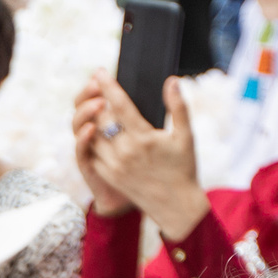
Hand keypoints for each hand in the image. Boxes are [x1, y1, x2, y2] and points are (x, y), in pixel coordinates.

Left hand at [73, 71, 208, 242]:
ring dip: (92, 119)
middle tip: (97, 86)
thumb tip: (171, 81)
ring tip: (97, 106)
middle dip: (96, 99)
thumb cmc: (183, 169)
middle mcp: (124, 152)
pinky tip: (98, 130)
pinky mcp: (109, 176)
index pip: (118, 105)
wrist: (176, 206)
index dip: (107, 86)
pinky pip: (92, 153)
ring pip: (92, 135)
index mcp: (143, 139)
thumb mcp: (186, 136)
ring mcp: (114, 166)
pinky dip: (92, 139)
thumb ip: (178, 107)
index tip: (100, 71)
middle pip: (100, 118)